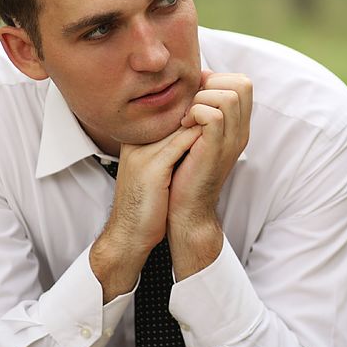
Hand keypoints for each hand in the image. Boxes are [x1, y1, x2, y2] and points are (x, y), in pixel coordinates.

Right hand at [90, 125, 201, 301]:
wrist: (128, 235)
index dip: (186, 113)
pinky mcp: (152, 169)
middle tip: (216, 111)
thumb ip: (164, 152)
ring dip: (199, 123)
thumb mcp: (152, 173)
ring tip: (218, 119)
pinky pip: (179, 145)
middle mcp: (135, 144)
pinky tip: (212, 137)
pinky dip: (197, 139)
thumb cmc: (145, 206)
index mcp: (133, 143)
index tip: (205, 112)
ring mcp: (142, 154)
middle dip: (194, 113)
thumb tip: (189, 137)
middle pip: (168, 117)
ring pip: (176, 127)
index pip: (162, 117)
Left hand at [167, 71, 251, 275]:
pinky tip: (183, 126)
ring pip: (228, 96)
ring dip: (201, 98)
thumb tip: (195, 80)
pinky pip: (213, 116)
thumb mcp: (196, 135)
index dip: (217, 78)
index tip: (194, 93)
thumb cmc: (183, 170)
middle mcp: (240, 131)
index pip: (243, 82)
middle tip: (191, 103)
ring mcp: (231, 141)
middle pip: (242, 83)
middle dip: (211, 84)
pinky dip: (195, 113)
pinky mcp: (215, 150)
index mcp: (238, 125)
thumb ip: (201, 110)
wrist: (185, 208)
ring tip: (186, 116)